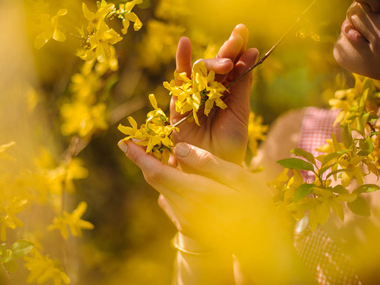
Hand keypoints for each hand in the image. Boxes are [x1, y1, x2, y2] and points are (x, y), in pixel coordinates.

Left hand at [119, 139, 272, 249]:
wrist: (260, 244)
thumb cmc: (256, 205)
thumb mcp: (239, 178)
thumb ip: (208, 162)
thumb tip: (179, 148)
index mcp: (197, 193)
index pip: (157, 172)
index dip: (139, 156)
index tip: (124, 142)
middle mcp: (185, 208)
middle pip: (155, 179)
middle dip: (142, 160)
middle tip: (134, 141)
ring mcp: (184, 219)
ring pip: (161, 188)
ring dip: (155, 169)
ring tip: (157, 151)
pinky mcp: (185, 225)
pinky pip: (170, 198)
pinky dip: (167, 182)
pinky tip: (176, 171)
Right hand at [172, 24, 258, 164]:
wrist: (211, 172)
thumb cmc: (229, 146)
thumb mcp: (240, 113)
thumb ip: (242, 84)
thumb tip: (252, 53)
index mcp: (229, 93)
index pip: (234, 65)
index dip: (239, 48)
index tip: (244, 33)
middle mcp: (212, 92)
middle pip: (218, 64)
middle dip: (228, 49)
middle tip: (238, 38)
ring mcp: (194, 97)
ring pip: (200, 70)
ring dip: (211, 60)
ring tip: (225, 59)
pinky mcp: (178, 105)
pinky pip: (178, 82)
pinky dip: (180, 62)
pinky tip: (184, 43)